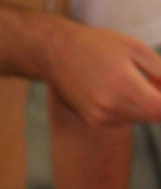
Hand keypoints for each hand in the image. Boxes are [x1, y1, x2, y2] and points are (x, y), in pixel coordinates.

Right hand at [45, 22, 160, 126]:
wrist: (59, 56)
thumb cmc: (98, 46)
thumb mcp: (135, 48)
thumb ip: (158, 71)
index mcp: (123, 87)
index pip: (159, 109)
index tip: (160, 88)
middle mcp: (111, 108)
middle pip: (150, 115)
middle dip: (156, 100)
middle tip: (149, 80)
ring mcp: (101, 118)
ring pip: (137, 119)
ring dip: (142, 104)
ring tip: (128, 81)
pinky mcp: (95, 122)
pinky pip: (122, 120)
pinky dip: (128, 108)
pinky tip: (116, 90)